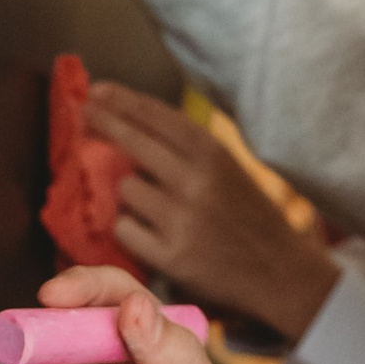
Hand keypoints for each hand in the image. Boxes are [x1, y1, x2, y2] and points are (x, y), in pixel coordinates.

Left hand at [85, 83, 339, 343]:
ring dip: (132, 195)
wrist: (280, 272)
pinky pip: (124, 228)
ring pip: (126, 190)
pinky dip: (132, 230)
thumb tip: (131, 121)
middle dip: (103, 123)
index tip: (96, 91)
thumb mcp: (229, 168)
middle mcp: (195, 181)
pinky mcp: (170, 256)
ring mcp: (181, 219)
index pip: (157, 116)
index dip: (122, 100)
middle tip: (84, 114)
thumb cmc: (250, 216)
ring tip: (160, 209)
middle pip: (132, 142)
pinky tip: (154, 235)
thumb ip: (188, 148)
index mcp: (214, 154)